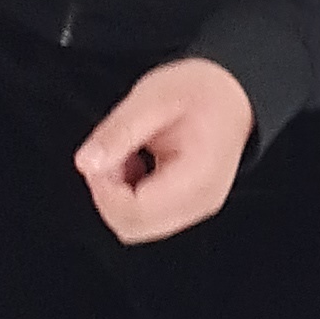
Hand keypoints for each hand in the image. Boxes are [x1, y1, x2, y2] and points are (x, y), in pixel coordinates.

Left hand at [75, 59, 254, 243]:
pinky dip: (128, 196)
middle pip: (132, 227)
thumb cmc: (201, 91)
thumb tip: (86, 164)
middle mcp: (200, 202)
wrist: (232, 92)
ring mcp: (196, 208)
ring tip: (127, 156)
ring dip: (117, 195)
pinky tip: (136, 165)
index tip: (101, 157)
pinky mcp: (188, 207)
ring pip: (135, 226)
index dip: (105, 189)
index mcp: (198, 176)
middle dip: (107, 194)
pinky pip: (146, 218)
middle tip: (111, 155)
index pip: (135, 211)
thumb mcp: (153, 98)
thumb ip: (118, 132)